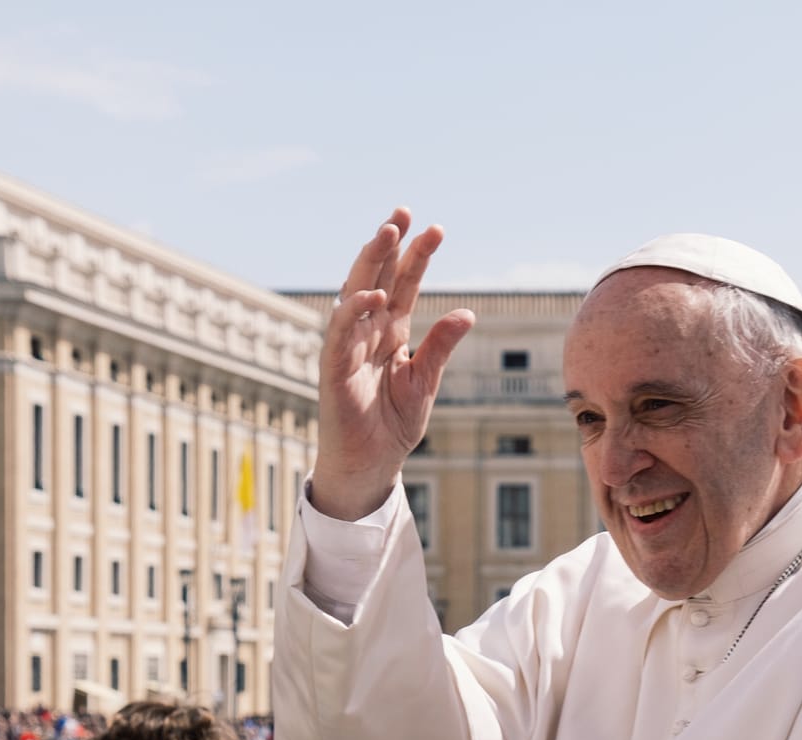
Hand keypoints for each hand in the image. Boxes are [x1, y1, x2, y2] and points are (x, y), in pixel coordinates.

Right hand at [313, 208, 475, 520]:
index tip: (436, 229)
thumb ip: (441, 346)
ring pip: (356, 294)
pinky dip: (354, 312)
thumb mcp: (425, 381)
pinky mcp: (334, 369)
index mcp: (392, 333)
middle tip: (404, 212)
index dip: (417, 256)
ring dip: (370, 263)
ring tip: (388, 233)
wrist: (371, 464)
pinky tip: (373, 294)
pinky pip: (342, 334)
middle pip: (378, 277)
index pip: (405, 284)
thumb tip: (467, 312)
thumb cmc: (393, 424)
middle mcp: (368, 332)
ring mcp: (348, 347)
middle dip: (389, 245)